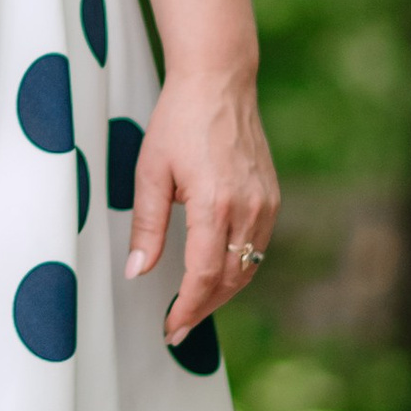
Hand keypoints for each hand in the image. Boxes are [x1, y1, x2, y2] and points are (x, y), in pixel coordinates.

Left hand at [124, 65, 277, 342]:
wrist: (219, 83)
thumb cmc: (178, 122)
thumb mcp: (150, 172)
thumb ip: (147, 226)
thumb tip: (137, 272)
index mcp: (215, 204)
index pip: (204, 275)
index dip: (187, 308)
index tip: (170, 328)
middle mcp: (248, 208)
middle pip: (230, 279)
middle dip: (203, 308)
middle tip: (176, 328)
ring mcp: (266, 203)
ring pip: (248, 267)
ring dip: (221, 293)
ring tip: (192, 308)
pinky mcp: (272, 196)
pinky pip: (258, 247)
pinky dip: (238, 269)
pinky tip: (215, 275)